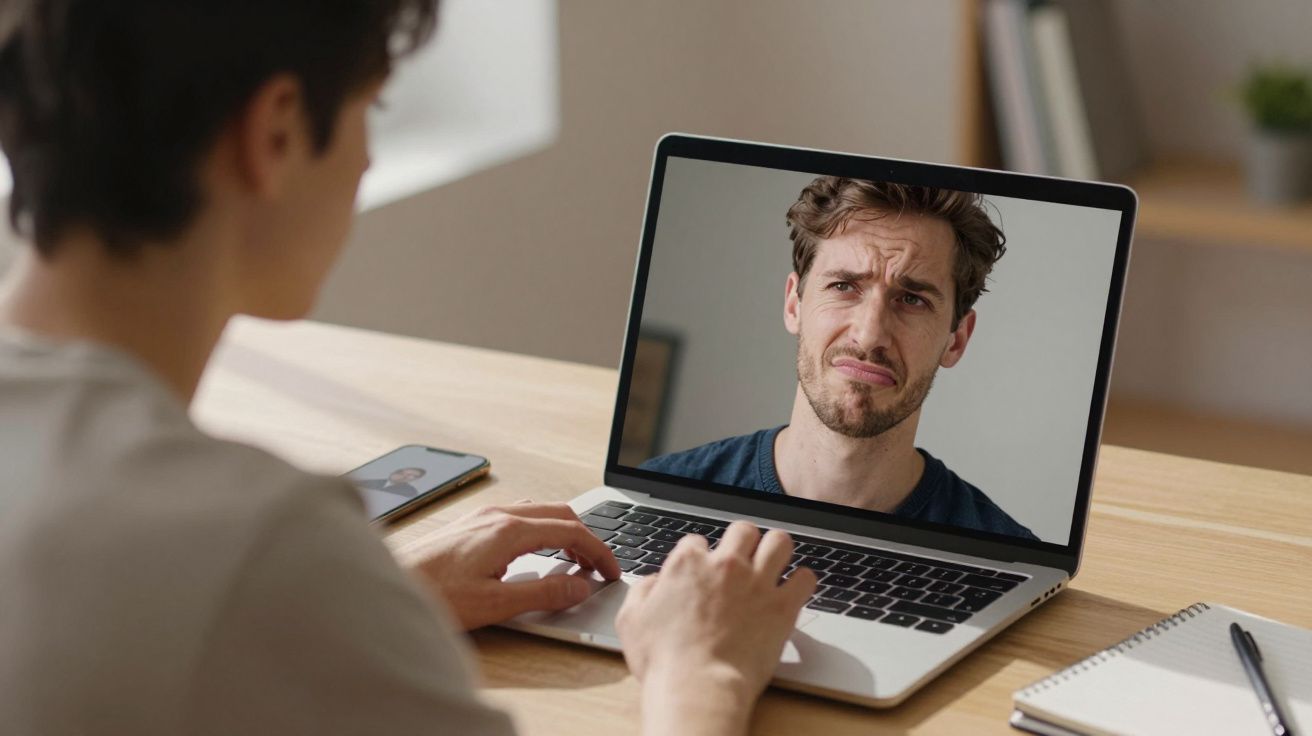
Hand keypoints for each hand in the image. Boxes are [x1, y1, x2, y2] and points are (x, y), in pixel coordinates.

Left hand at [412, 501, 620, 629]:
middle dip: (586, 537)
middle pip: (559, 513)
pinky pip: (519, 517)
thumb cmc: (434, 595)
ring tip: (572, 561)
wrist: (390, 585)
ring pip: (538, 512)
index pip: (571, 530)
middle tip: (598, 567)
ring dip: (562, 531)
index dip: (598, 550)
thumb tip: (580, 586)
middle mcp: (497, 515)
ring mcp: (482, 517)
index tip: (611, 571)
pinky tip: (535, 554)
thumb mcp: (496, 603)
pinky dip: (541, 531)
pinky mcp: (470, 525)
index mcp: (508, 530)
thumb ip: (543, 593)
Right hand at [615, 522, 816, 735]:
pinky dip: (801, 582)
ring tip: (774, 562)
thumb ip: (642, 591)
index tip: (703, 571)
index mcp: (688, 565)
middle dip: (743, 541)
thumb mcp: (631, 621)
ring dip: (776, 550)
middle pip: (743, 530)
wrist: (698, 687)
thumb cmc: (665, 661)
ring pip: (779, 541)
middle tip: (743, 559)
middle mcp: (725, 565)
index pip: (698, 541)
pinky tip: (794, 590)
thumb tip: (654, 582)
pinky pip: (805, 578)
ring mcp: (756, 582)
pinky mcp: (782, 606)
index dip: (700, 556)